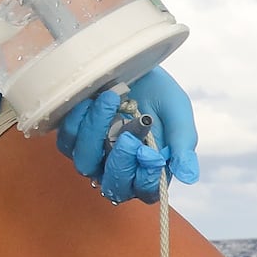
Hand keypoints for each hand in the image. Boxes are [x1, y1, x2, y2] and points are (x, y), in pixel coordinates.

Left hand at [56, 68, 200, 203]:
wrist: (132, 65)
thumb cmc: (158, 93)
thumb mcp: (177, 113)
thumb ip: (183, 143)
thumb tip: (188, 176)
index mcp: (149, 169)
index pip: (146, 191)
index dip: (146, 178)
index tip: (149, 153)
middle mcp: (120, 168)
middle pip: (114, 187)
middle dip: (120, 162)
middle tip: (127, 136)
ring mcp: (95, 156)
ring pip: (86, 164)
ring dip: (97, 132)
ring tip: (110, 99)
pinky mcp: (74, 140)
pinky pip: (68, 141)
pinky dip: (77, 120)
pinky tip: (90, 100)